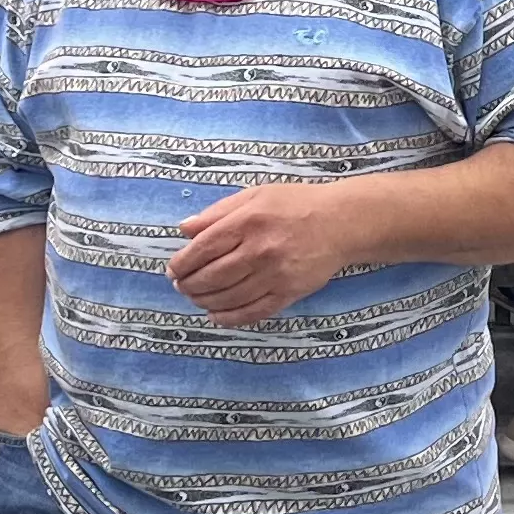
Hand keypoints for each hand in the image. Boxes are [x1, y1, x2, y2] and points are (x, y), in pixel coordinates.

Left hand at [167, 182, 359, 326]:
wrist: (341, 222)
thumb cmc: (295, 204)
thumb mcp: (254, 195)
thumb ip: (218, 212)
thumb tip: (184, 230)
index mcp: (248, 221)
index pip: (204, 248)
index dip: (183, 263)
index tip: (173, 269)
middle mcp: (260, 249)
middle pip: (213, 276)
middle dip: (190, 285)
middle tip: (181, 286)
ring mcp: (275, 274)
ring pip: (229, 297)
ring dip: (205, 302)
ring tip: (196, 299)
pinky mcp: (289, 293)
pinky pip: (253, 312)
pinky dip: (230, 318)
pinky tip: (216, 316)